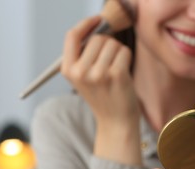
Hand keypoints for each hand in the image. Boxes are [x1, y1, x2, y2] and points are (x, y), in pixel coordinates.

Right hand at [61, 16, 141, 165]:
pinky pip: (124, 51)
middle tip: (109, 63)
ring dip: (118, 52)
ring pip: (112, 43)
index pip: (72, 36)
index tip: (97, 20)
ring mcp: (99, 74)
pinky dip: (126, 58)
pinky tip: (123, 73)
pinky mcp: (117, 75)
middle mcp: (81, 72)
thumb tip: (98, 25)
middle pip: (97, 38)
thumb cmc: (102, 95)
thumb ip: (84, 53)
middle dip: (107, 45)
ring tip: (115, 70)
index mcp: (68, 70)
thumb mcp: (83, 77)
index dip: (86, 24)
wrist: (115, 122)